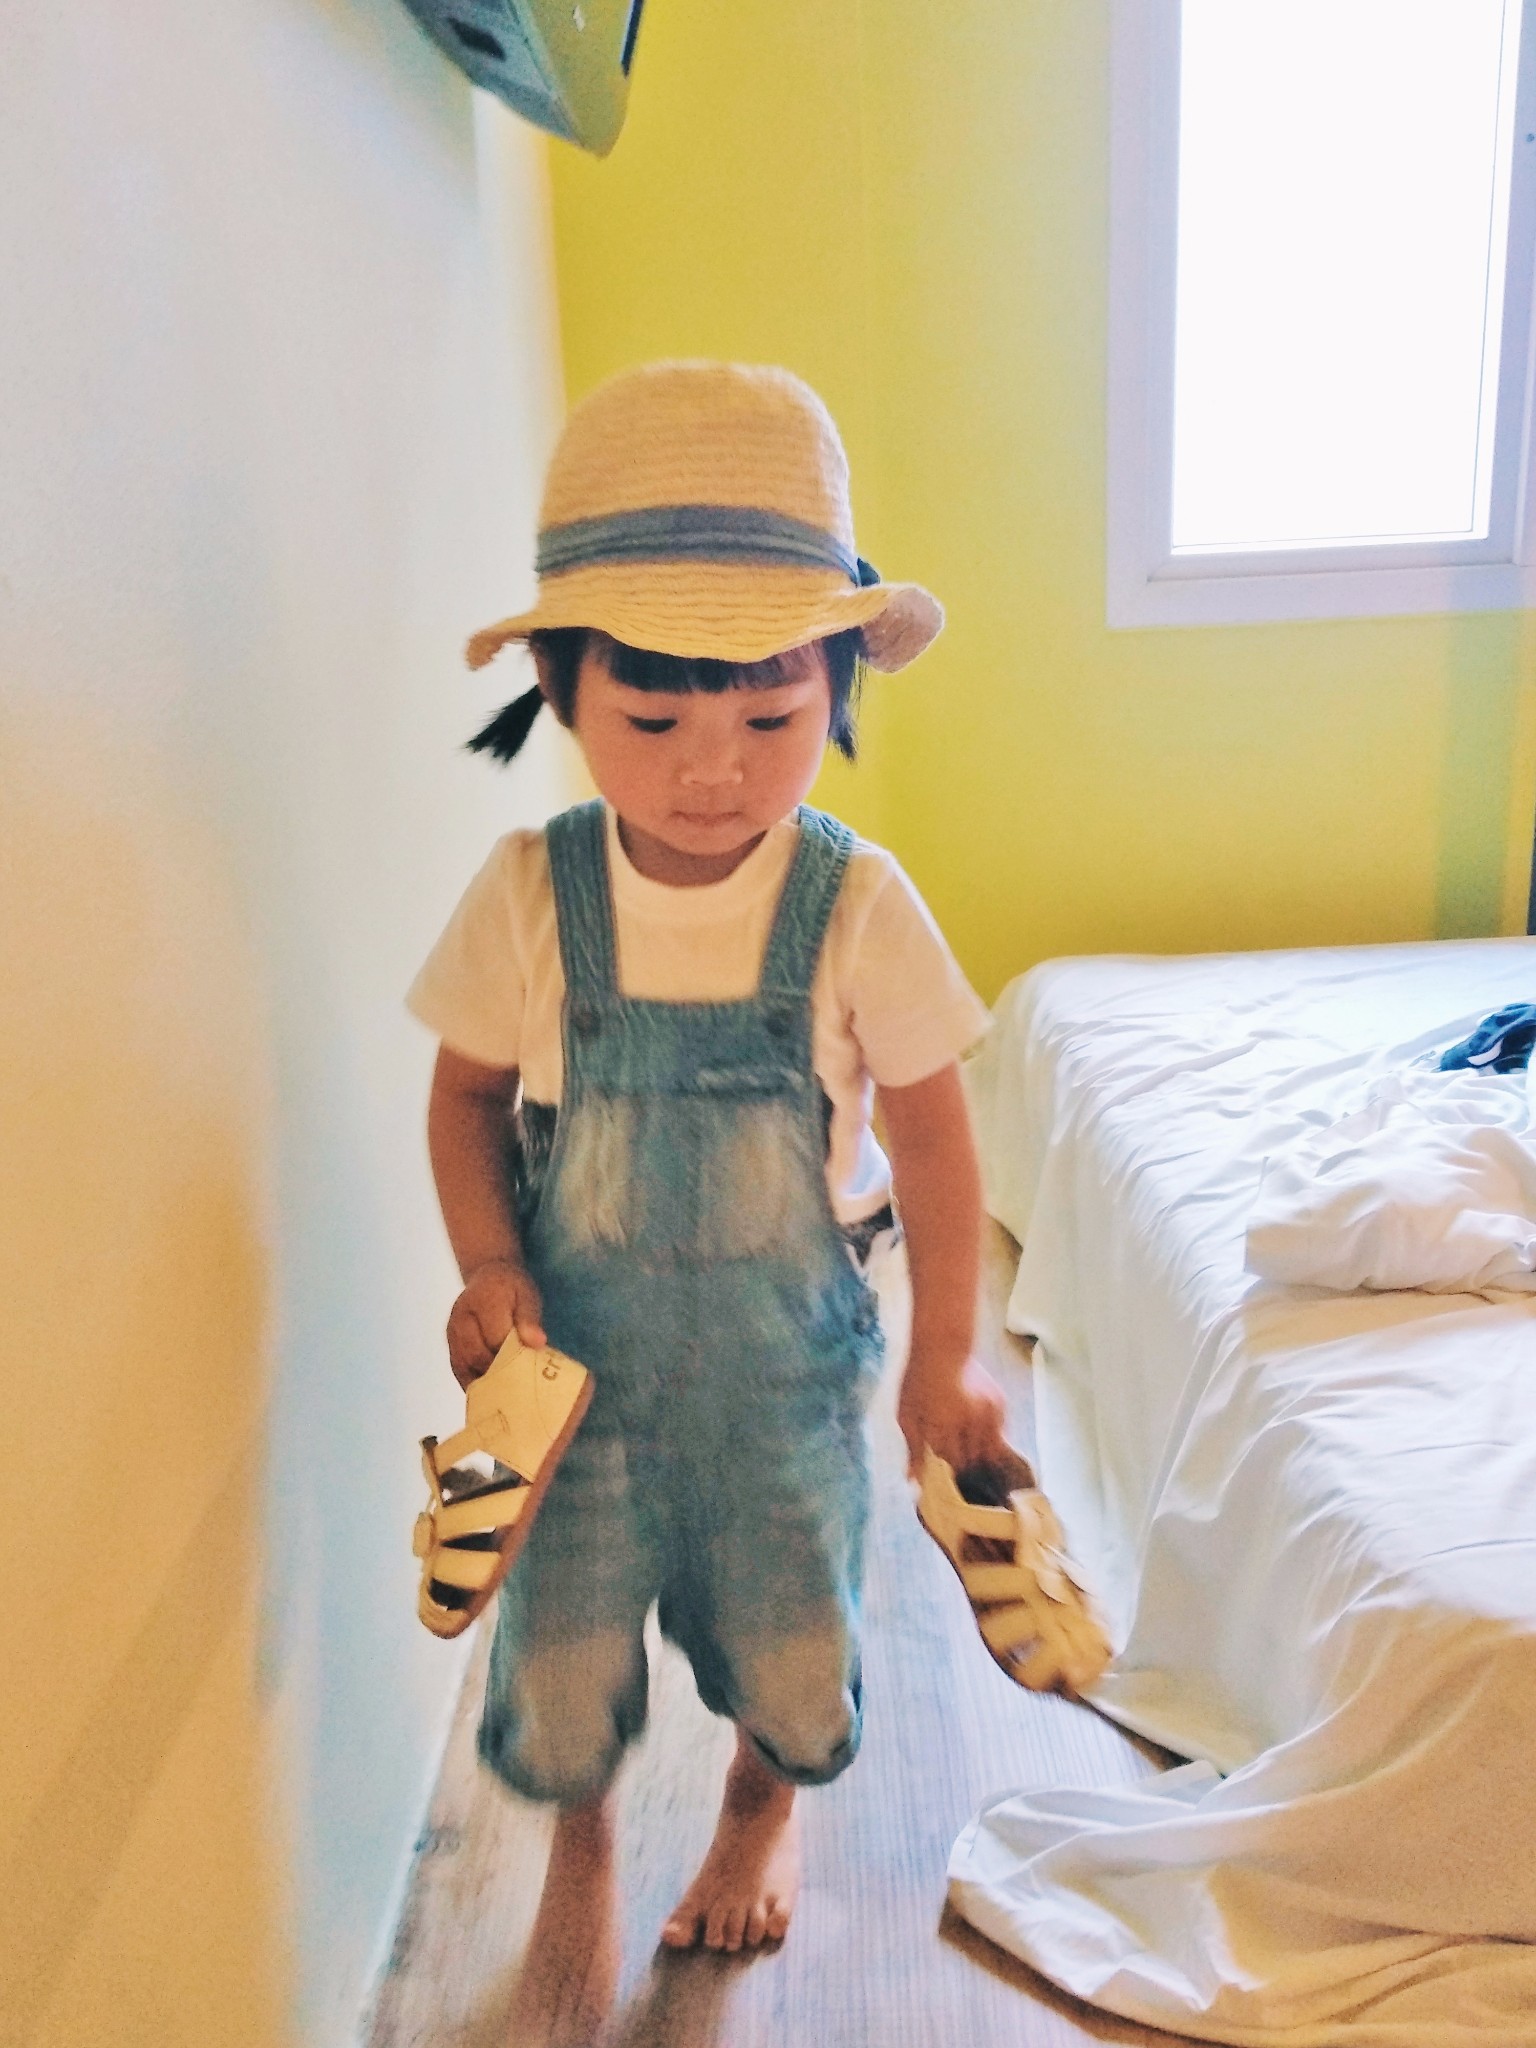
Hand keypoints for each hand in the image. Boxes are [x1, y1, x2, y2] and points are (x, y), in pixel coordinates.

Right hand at [446, 1258, 546, 1388]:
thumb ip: (530, 1319)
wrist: (487, 1276)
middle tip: (518, 1388)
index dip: (511, 1355)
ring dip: (484, 1381)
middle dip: (497, 1372)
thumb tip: (537, 1343)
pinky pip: (458, 1367)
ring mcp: (452, 1330)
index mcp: (485, 1298)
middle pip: (475, 1353)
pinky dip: (473, 1382)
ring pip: (464, 1364)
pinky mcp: (450, 1343)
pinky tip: (489, 1392)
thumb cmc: (512, 1289)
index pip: (495, 1335)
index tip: (528, 1370)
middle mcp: (461, 1314)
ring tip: (505, 1395)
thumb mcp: (528, 1296)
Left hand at [896, 1351, 1009, 1478]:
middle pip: (970, 1460)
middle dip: (959, 1459)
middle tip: (949, 1445)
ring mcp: (988, 1413)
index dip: (943, 1465)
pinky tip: (974, 1423)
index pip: (949, 1464)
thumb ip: (912, 1449)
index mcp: (943, 1427)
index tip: (938, 1460)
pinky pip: (999, 1434)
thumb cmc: (918, 1382)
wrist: (942, 1346)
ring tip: (962, 1434)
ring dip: (976, 1450)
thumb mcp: (906, 1415)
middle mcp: (969, 1422)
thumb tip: (913, 1482)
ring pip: (988, 1451)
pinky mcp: (1001, 1405)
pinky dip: (989, 1436)